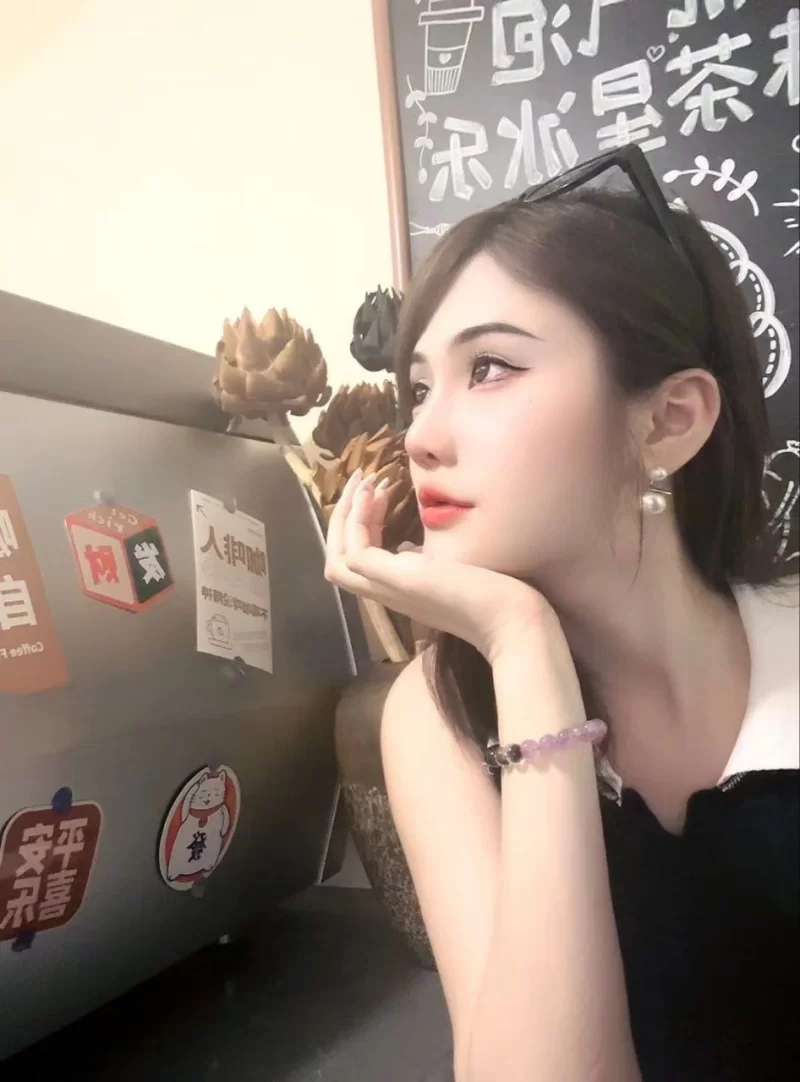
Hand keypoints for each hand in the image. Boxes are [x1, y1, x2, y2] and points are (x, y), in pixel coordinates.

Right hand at [324, 469, 555, 663]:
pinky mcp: (396, 579)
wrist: (512, 622)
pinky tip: (376, 493)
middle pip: (336, 561)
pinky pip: (354, 551)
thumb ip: (427, 563)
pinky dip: (357, 519)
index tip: (383, 493)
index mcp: (399, 590)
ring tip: (366, 481)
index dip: (361, 524)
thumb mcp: (450, 571)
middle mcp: (387, 592)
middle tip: (362, 480)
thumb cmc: (495, 597)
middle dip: (343, 517)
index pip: (356, 561)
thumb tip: (410, 549)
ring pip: (337, 559)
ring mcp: (389, 587)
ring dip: (346, 514)